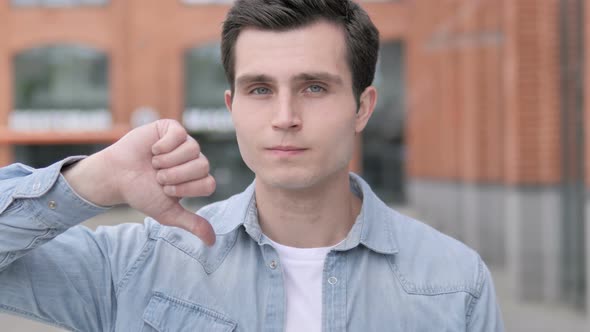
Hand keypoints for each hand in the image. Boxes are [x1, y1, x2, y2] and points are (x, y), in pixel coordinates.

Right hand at [63, 119, 215, 245]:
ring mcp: (184, 143)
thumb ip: (192, 223)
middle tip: (159, 177)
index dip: (186, 189)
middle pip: (203, 166)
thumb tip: (212, 242)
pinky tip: (153, 150)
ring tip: (154, 164)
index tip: (167, 190)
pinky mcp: (171, 128)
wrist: (116, 177)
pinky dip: (164, 145)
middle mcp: (194, 160)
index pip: (209, 184)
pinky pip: (180, 134)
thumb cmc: (141, 193)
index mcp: (197, 179)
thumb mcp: (168, 213)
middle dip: (176, 175)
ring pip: (193, 150)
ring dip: (168, 161)